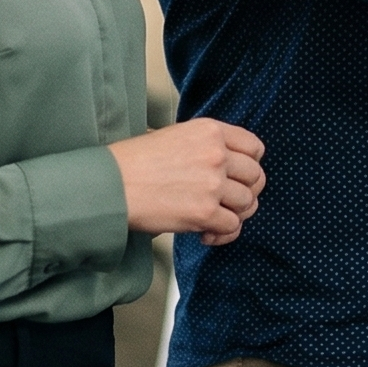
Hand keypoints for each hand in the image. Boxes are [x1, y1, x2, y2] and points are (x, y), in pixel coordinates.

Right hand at [108, 117, 265, 245]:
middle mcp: (217, 154)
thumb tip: (228, 165)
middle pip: (256, 177)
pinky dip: (221, 235)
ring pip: (247, 204)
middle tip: (230, 202)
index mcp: (210, 131)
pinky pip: (232, 227)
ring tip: (214, 219)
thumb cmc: (135, 162)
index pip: (255, 147)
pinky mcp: (205, 212)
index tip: (240, 177)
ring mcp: (213, 183)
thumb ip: (206, 146)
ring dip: (234, 215)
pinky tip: (205, 234)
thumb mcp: (176, 137)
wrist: (111, 184)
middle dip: (246, 192)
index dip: (251, 165)